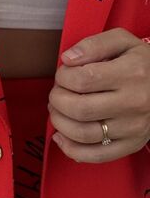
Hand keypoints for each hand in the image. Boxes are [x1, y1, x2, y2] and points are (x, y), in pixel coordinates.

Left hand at [48, 28, 149, 162]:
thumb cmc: (142, 63)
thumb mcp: (123, 42)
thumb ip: (94, 44)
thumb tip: (67, 59)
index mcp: (132, 73)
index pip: (82, 79)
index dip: (63, 77)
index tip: (64, 74)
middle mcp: (135, 103)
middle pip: (79, 109)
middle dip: (57, 100)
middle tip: (57, 93)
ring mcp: (134, 127)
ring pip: (83, 133)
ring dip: (59, 122)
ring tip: (58, 110)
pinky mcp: (132, 144)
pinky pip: (96, 156)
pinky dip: (71, 149)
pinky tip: (60, 136)